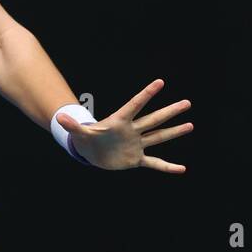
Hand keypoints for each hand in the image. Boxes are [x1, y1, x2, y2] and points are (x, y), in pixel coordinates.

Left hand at [57, 79, 192, 172]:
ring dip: (174, 132)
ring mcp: (136, 144)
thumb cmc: (87, 139)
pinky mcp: (136, 158)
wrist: (91, 152)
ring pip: (158, 137)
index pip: (135, 105)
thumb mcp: (80, 133)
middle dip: (170, 112)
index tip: (160, 82)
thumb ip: (73, 126)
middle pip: (154, 119)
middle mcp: (132, 130)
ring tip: (190, 125)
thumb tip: (60, 118)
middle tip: (187, 102)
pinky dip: (167, 167)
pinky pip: (154, 162)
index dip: (146, 94)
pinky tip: (182, 169)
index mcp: (120, 121)